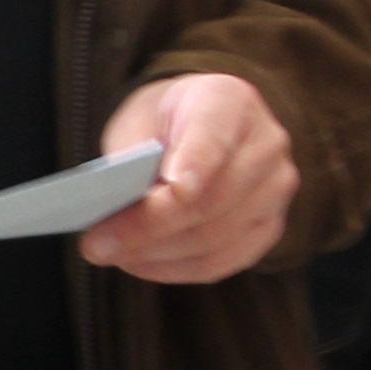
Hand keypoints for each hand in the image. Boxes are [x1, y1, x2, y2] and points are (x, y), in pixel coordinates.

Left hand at [80, 74, 295, 284]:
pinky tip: (138, 264)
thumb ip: (132, 156)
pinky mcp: (268, 227)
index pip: (215, 136)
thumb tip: (116, 212)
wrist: (200, 123)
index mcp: (231, 101)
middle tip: (96, 244)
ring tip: (110, 255)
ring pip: (216, 237)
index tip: (170, 188)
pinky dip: (174, 268)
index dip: (196, 165)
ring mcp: (274, 189)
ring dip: (156, 254)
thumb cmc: (163, 121)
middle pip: (213, 198)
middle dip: (150, 227)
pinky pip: (221, 261)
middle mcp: (265, 144)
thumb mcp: (138, 119)